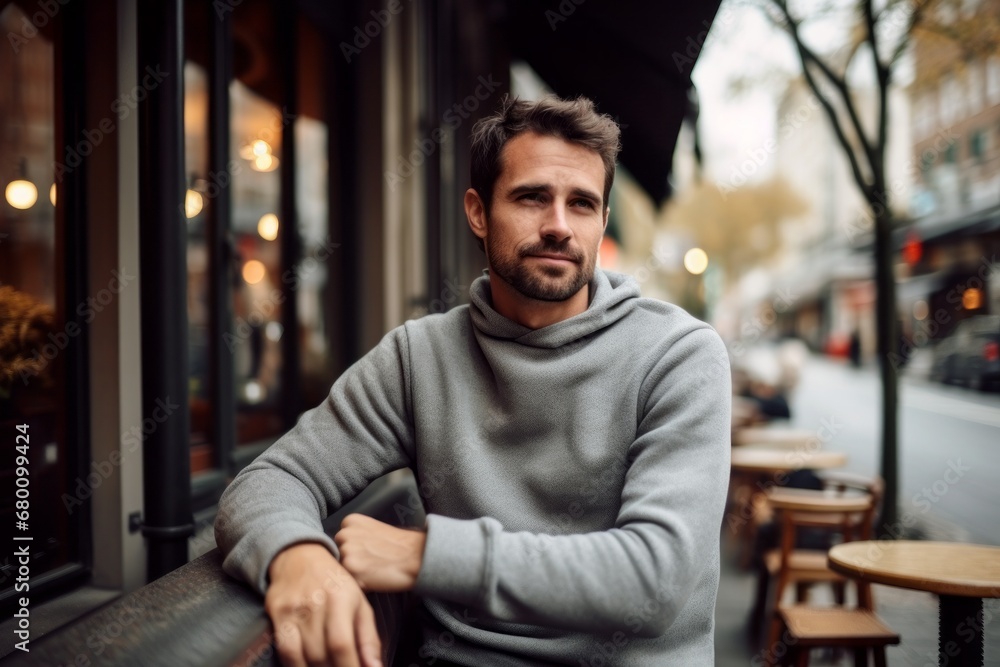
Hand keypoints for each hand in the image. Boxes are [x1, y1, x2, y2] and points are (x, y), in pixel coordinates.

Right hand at [266, 542, 382, 666]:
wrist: (298, 555)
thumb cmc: (334, 584)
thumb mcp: (360, 603)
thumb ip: (369, 638)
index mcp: (341, 599)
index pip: (342, 644)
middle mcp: (316, 603)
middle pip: (321, 655)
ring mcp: (293, 609)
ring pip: (301, 657)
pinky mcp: (277, 614)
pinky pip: (283, 651)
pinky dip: (295, 666)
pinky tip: (305, 666)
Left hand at [334, 514, 426, 591]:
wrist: (418, 556)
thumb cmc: (399, 545)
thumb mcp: (372, 528)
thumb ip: (354, 535)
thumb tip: (341, 549)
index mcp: (350, 521)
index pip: (339, 540)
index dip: (352, 549)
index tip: (367, 551)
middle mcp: (345, 535)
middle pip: (337, 555)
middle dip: (351, 561)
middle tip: (371, 562)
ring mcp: (347, 553)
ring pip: (342, 570)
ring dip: (354, 574)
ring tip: (374, 570)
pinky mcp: (353, 572)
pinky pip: (350, 583)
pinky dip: (361, 585)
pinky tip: (375, 578)